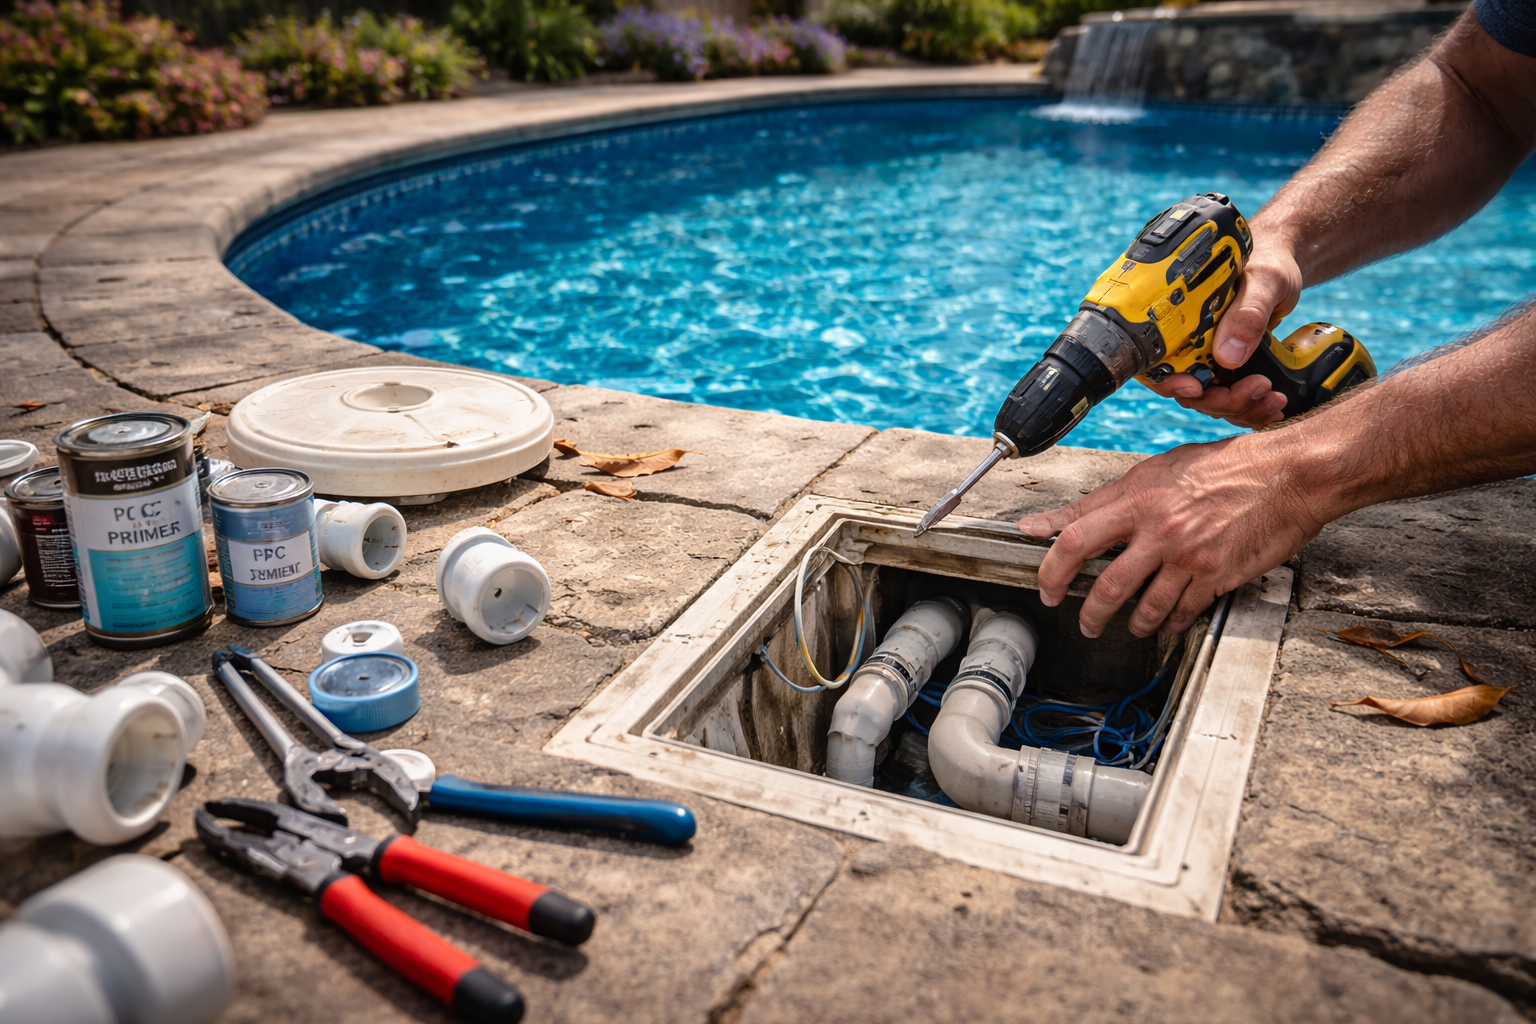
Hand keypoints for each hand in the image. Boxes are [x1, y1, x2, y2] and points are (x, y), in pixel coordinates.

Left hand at [1016, 432, 1324, 637]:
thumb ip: (1104, 499)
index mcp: (1139, 499)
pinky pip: (1182, 611)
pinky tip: (1165, 622)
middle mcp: (1160, 529)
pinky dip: (1168, 622)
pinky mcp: (1217, 576)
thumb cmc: (1225, 466)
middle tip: (1084, 622)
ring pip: (1144, 606)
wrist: (1288, 475)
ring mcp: (1189, 556)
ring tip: (1126, 627)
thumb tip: (1052, 520)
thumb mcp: (1157, 470)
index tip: (1045, 585)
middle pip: (1106, 584)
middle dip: (1089, 612)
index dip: (1052, 566)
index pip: (1077, 536)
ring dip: (1130, 624)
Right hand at [1140, 231, 1305, 428]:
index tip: (1197, 387)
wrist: (1284, 262)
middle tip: (1258, 387)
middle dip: (1222, 401)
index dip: (1171, 384)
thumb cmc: (1269, 261)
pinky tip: (1274, 405)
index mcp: (1181, 324)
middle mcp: (1189, 346)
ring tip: (1274, 399)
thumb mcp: (1264, 280)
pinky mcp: (1230, 369)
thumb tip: (1227, 356)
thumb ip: (1247, 314)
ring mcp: (1209, 360)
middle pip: (1189, 393)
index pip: (1158, 366)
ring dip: (1242, 409)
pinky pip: (1232, 400)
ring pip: (1212, 402)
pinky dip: (1252, 409)